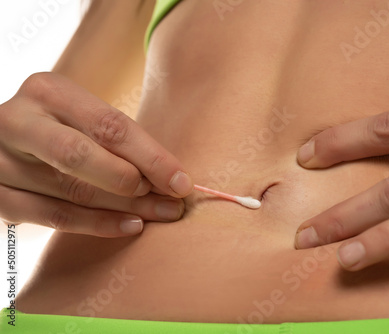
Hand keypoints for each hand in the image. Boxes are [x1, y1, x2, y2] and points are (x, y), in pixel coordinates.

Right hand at [0, 72, 192, 236]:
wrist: (8, 141)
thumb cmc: (63, 128)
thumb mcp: (84, 118)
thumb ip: (119, 142)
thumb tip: (172, 179)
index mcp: (48, 91)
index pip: (109, 125)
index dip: (151, 157)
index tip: (182, 182)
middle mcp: (17, 120)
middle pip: (80, 155)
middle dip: (132, 183)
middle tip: (170, 202)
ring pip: (70, 190)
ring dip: (124, 208)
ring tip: (160, 216)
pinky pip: (53, 216)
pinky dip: (96, 224)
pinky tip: (130, 226)